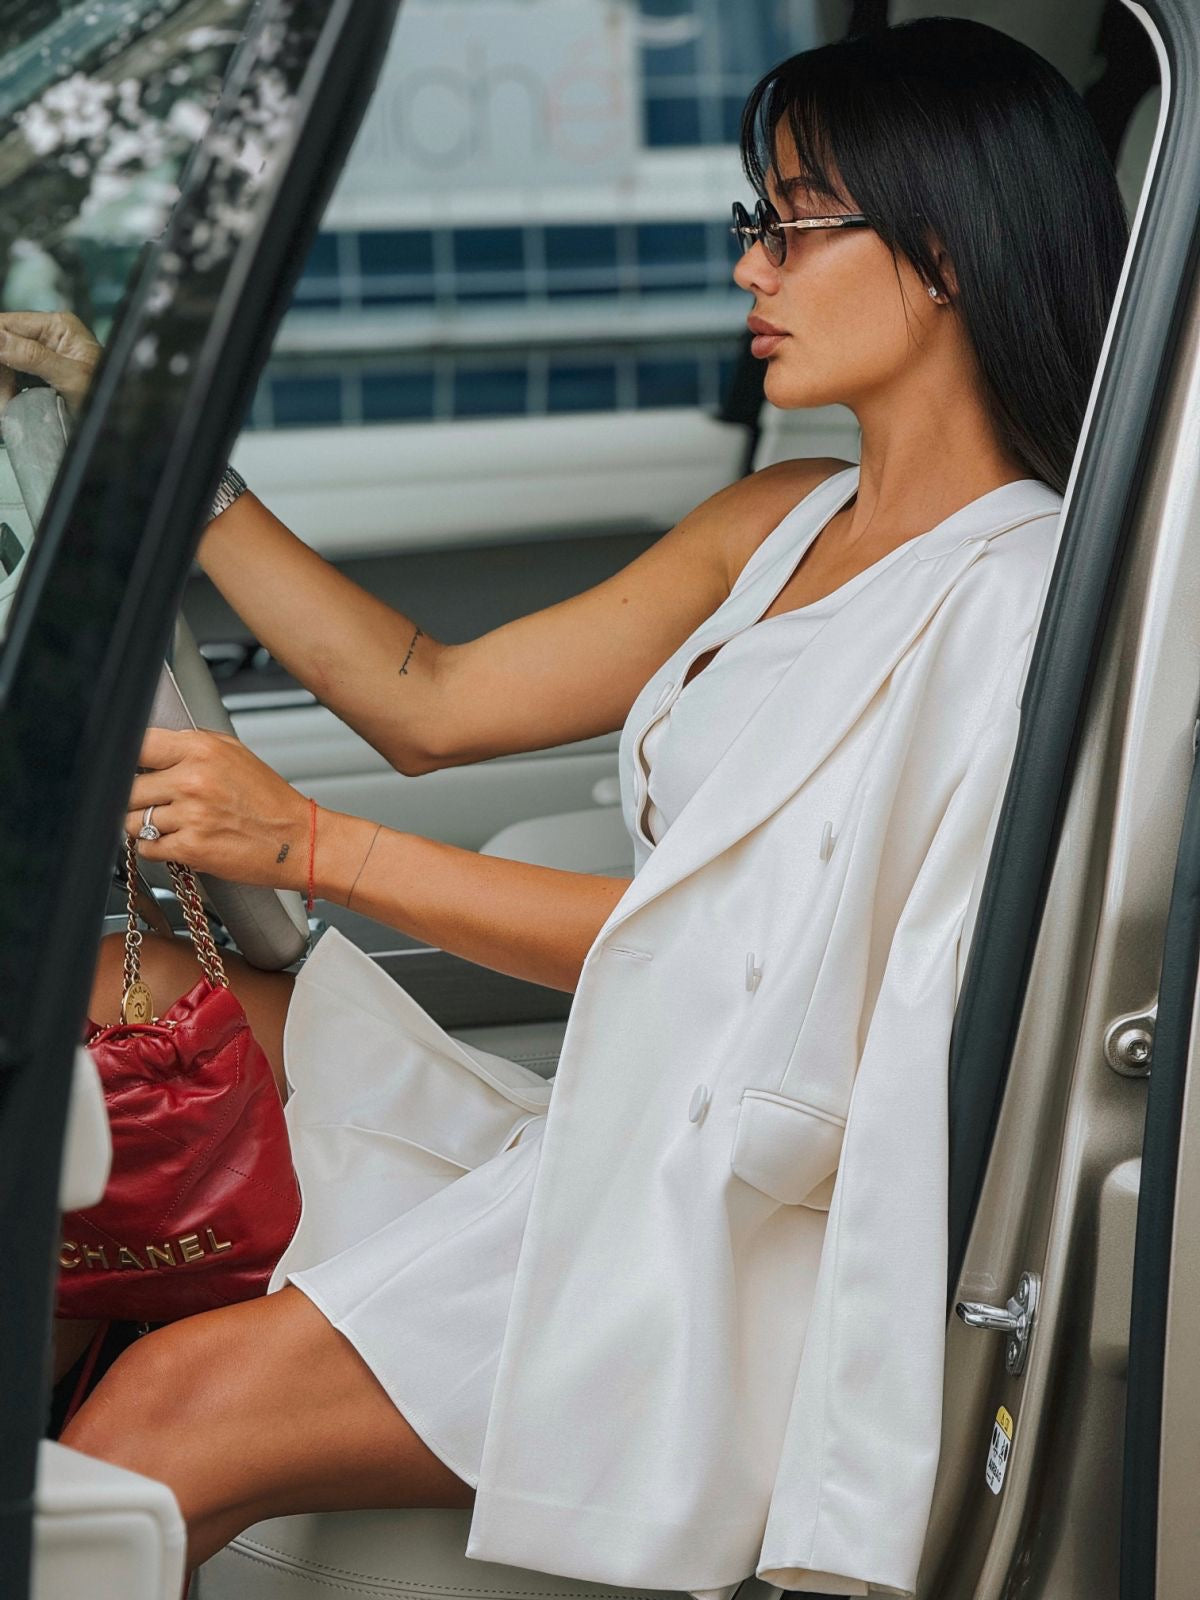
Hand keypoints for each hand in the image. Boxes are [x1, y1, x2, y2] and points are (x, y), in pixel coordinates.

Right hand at [0, 310, 101, 414]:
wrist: (118, 423)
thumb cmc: (106, 397)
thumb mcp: (70, 377)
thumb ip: (33, 356)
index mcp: (59, 326)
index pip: (9, 323)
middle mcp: (50, 336)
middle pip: (5, 345)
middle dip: (1, 372)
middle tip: (4, 397)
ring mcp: (45, 357)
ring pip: (6, 365)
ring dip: (4, 385)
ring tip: (7, 404)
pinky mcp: (41, 378)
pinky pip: (14, 380)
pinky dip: (9, 394)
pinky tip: (10, 404)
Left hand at [127, 727, 312, 891]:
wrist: (298, 840)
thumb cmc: (269, 801)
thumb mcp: (233, 753)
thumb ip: (189, 745)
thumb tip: (147, 746)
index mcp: (202, 749)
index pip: (138, 744)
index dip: (127, 758)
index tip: (129, 768)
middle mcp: (193, 779)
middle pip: (127, 787)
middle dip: (137, 798)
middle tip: (157, 803)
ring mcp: (190, 815)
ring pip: (132, 821)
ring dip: (145, 826)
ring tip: (173, 825)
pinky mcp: (190, 848)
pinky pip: (146, 849)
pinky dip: (157, 849)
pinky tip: (180, 841)